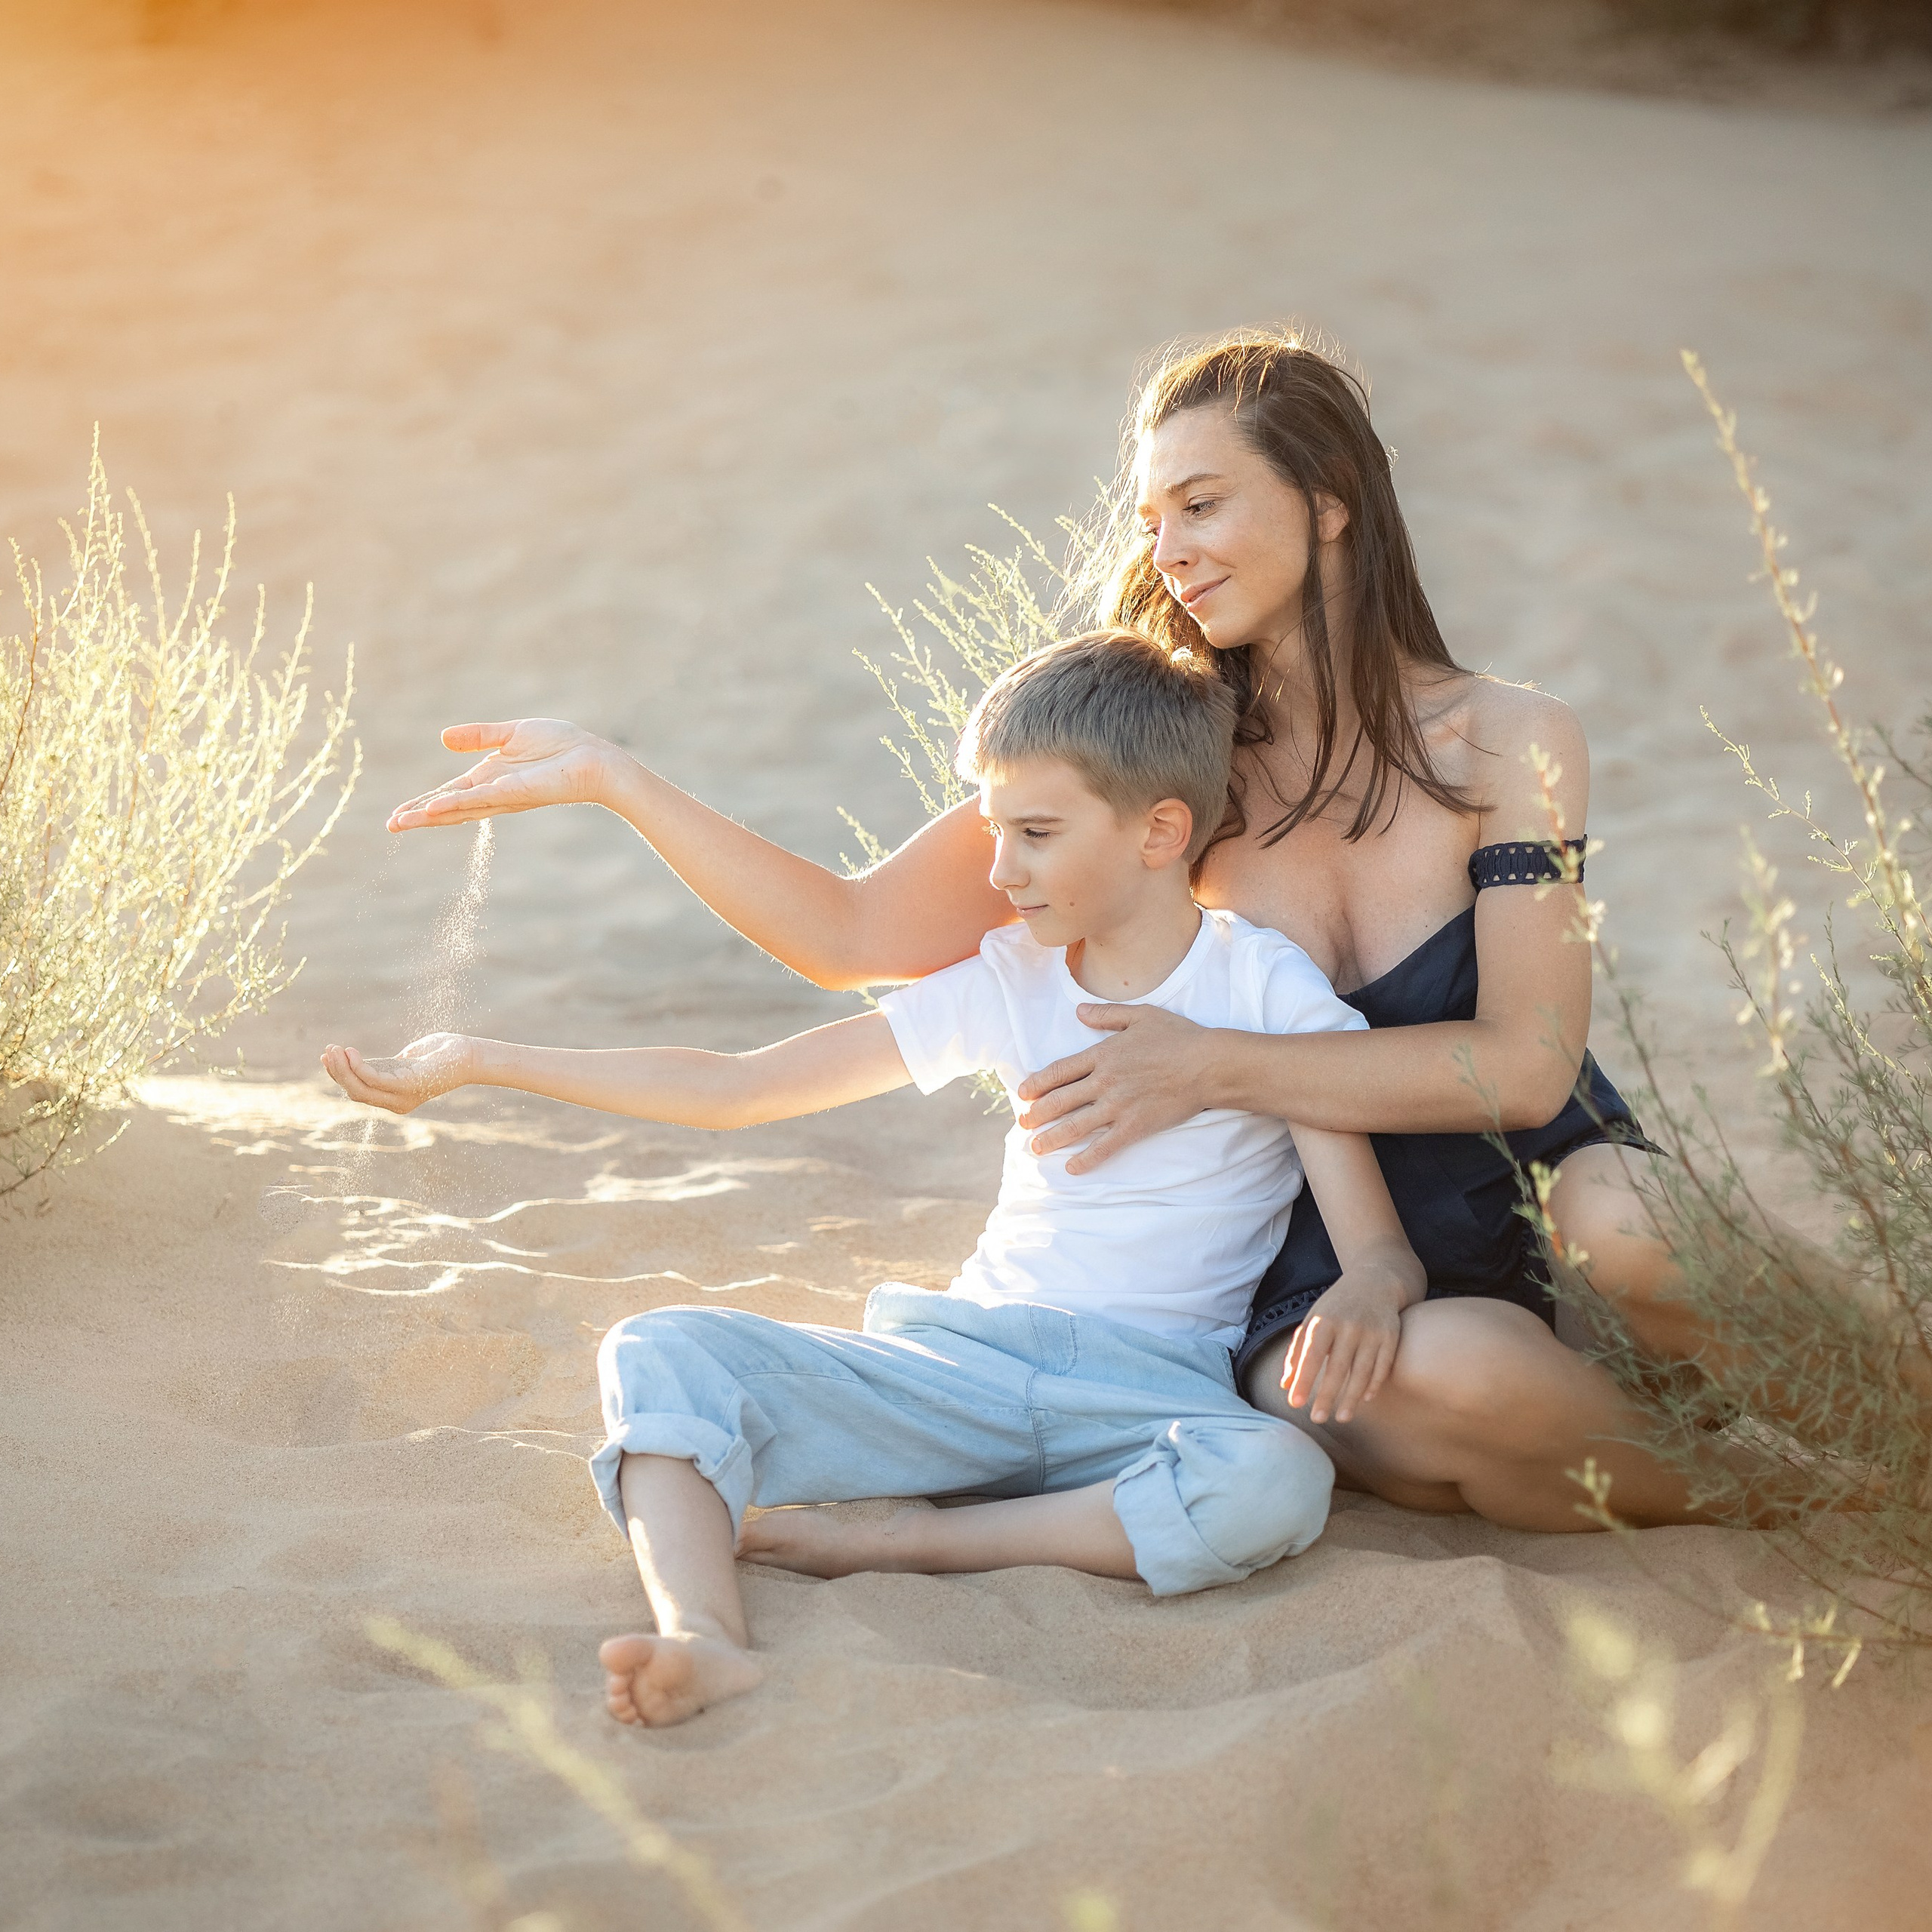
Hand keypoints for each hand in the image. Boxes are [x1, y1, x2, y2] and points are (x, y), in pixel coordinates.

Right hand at [321, 1034, 478, 1113]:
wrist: (469, 1055)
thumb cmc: (439, 1054)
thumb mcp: (405, 1060)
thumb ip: (384, 1065)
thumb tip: (358, 1059)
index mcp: (393, 1096)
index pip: (358, 1090)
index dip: (340, 1075)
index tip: (327, 1055)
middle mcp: (396, 1102)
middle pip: (356, 1092)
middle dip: (337, 1072)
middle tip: (327, 1050)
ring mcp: (403, 1096)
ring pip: (362, 1088)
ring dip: (343, 1069)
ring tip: (334, 1049)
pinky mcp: (410, 1085)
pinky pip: (376, 1080)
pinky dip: (360, 1067)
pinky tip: (351, 1053)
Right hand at [387, 719, 622, 831]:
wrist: (593, 758)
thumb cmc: (561, 746)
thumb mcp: (512, 734)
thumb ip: (479, 736)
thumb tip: (443, 737)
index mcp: (490, 778)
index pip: (449, 794)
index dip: (424, 803)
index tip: (399, 814)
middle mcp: (493, 792)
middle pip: (449, 808)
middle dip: (419, 817)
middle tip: (390, 826)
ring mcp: (503, 795)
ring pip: (459, 809)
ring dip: (430, 815)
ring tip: (401, 823)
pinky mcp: (515, 793)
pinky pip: (480, 799)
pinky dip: (457, 804)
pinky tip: (434, 809)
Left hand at [1015, 1004, 1221, 1174]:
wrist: (1208, 1065)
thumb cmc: (1179, 1037)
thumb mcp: (1141, 1016)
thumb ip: (1107, 1015)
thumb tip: (1079, 1011)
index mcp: (1103, 1054)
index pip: (1059, 1071)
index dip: (1037, 1083)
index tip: (1023, 1094)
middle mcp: (1104, 1081)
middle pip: (1060, 1101)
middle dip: (1036, 1115)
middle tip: (1022, 1124)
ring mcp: (1118, 1105)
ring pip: (1075, 1126)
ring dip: (1051, 1139)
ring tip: (1036, 1149)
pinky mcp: (1135, 1126)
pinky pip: (1105, 1146)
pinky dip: (1087, 1159)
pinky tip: (1073, 1167)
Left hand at [1281, 1266, 1409, 1424]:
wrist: (1374, 1281)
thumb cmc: (1336, 1306)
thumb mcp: (1312, 1321)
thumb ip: (1297, 1352)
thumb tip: (1285, 1385)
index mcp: (1324, 1321)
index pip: (1311, 1356)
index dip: (1303, 1380)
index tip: (1295, 1403)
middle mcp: (1348, 1326)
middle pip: (1337, 1367)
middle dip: (1327, 1396)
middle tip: (1317, 1419)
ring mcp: (1372, 1331)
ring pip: (1362, 1371)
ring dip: (1352, 1397)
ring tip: (1341, 1417)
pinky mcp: (1391, 1336)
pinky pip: (1383, 1366)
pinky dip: (1375, 1384)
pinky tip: (1366, 1398)